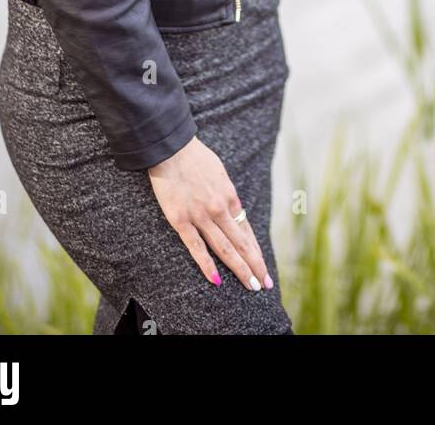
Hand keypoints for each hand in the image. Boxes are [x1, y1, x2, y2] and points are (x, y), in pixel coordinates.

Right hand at [148, 137, 272, 291]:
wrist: (171, 148)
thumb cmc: (195, 157)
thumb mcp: (219, 173)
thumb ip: (226, 194)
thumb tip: (233, 209)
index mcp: (230, 197)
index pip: (246, 231)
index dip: (256, 251)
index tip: (263, 267)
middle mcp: (219, 209)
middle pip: (240, 244)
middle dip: (254, 265)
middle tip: (263, 284)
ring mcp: (201, 216)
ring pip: (224, 249)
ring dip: (239, 269)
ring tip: (250, 285)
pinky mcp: (181, 220)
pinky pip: (196, 247)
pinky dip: (207, 265)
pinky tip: (217, 280)